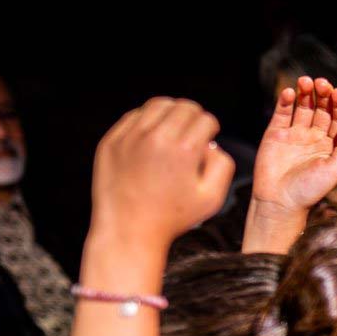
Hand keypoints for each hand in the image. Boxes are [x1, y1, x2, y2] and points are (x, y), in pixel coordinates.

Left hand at [90, 98, 236, 251]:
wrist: (128, 230)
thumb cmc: (170, 218)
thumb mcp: (212, 198)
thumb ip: (223, 165)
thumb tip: (211, 144)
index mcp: (184, 150)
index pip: (206, 119)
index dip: (211, 130)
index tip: (205, 141)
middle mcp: (157, 137)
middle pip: (184, 106)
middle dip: (193, 118)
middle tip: (192, 134)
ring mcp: (131, 137)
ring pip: (158, 105)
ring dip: (170, 114)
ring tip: (172, 132)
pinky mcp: (113, 140)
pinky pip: (134, 116)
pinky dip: (147, 122)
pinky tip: (151, 139)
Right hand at [253, 75, 336, 219]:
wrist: (280, 201)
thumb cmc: (310, 190)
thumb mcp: (335, 171)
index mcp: (331, 145)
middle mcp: (314, 137)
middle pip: (322, 108)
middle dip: (323, 94)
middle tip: (321, 83)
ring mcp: (295, 134)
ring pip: (303, 106)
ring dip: (306, 92)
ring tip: (305, 81)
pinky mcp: (276, 134)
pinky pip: (282, 112)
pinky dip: (285, 100)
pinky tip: (289, 92)